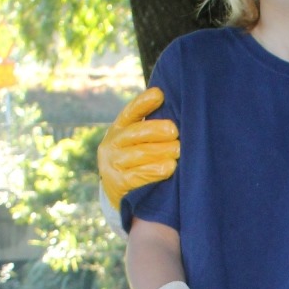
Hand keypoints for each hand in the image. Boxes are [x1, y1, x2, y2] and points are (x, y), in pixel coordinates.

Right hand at [98, 88, 179, 208]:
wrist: (118, 194)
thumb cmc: (135, 162)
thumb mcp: (136, 143)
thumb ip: (149, 130)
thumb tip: (175, 112)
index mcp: (117, 130)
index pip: (129, 113)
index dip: (143, 103)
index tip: (160, 94)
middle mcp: (111, 145)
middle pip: (135, 134)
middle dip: (156, 130)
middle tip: (174, 131)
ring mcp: (112, 165)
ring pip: (138, 155)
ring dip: (160, 151)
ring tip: (177, 150)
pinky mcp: (117, 184)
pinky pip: (138, 176)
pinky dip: (155, 172)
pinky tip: (169, 168)